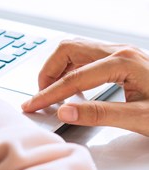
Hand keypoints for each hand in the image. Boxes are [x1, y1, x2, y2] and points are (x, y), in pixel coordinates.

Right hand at [21, 39, 148, 135]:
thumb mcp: (141, 119)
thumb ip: (100, 115)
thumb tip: (65, 111)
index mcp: (124, 62)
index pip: (73, 77)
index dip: (49, 93)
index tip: (32, 106)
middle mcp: (120, 51)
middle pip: (68, 49)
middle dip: (48, 72)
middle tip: (40, 96)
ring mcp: (122, 53)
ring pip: (75, 49)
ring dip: (58, 68)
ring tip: (52, 92)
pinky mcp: (123, 60)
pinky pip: (86, 56)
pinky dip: (70, 69)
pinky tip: (72, 88)